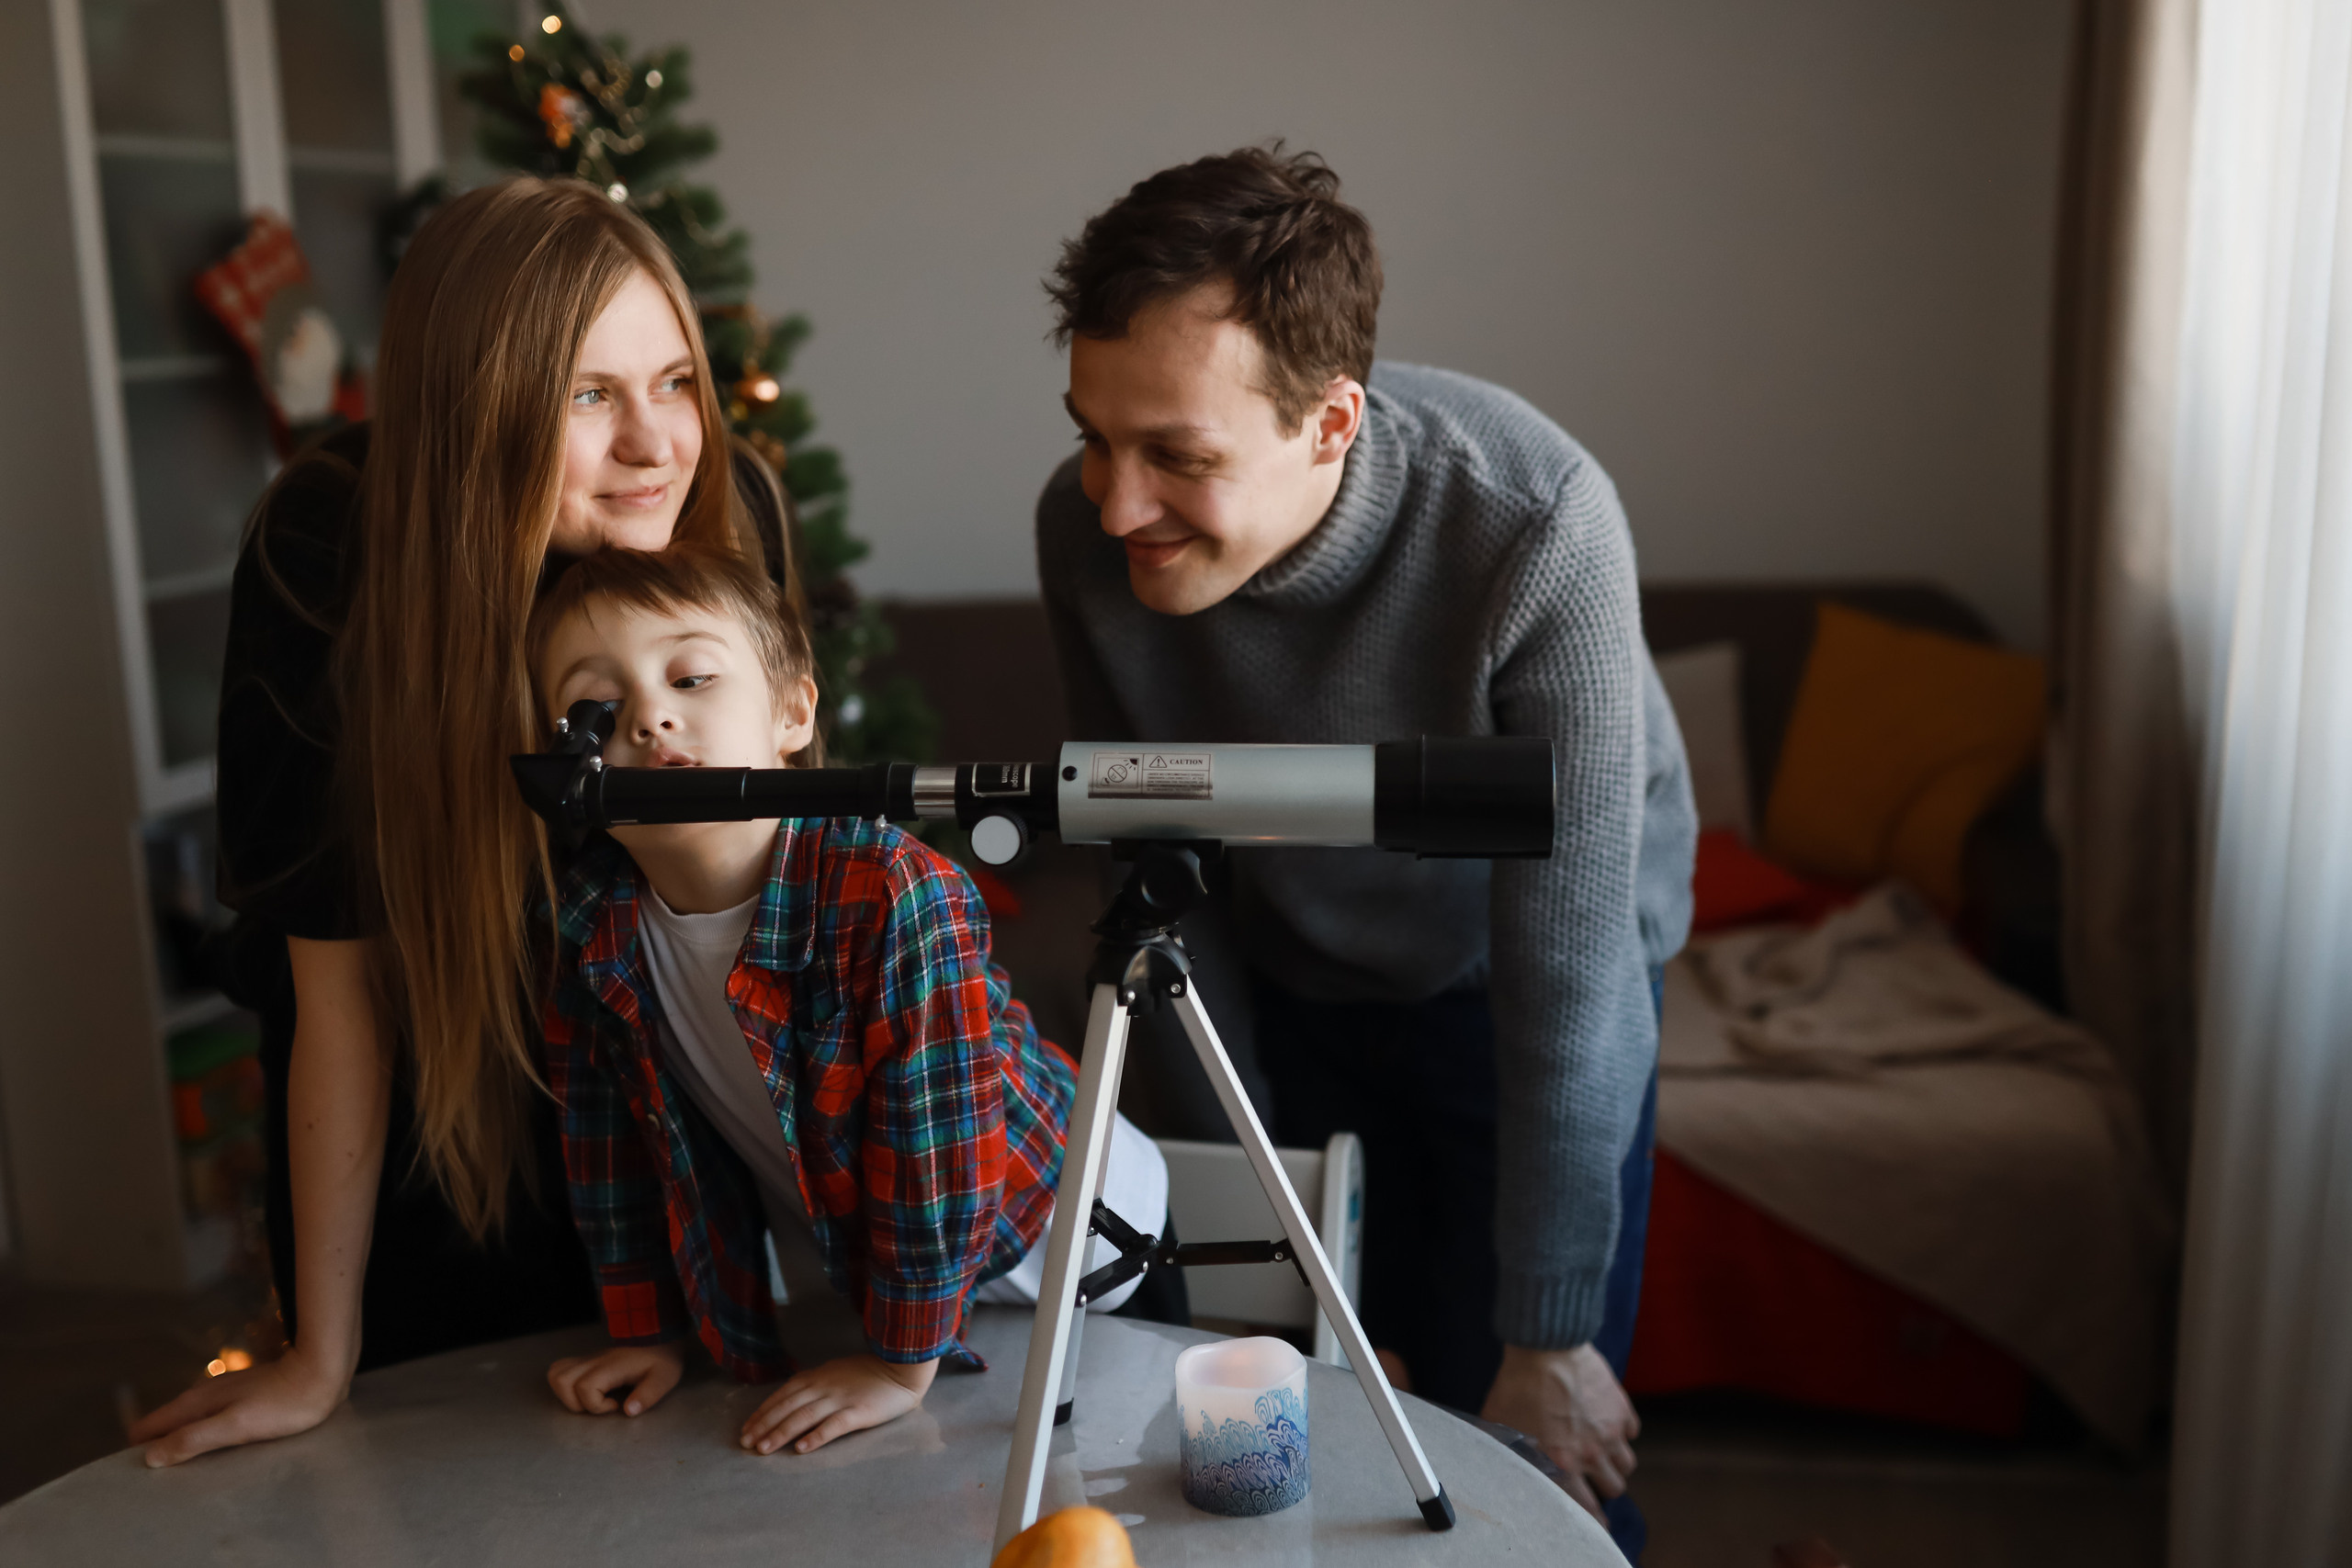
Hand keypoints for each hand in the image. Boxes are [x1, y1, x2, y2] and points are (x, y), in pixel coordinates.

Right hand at [130, 1346, 349, 1467]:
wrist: (322, 1373)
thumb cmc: (282, 1404)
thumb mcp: (235, 1426)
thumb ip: (193, 1439)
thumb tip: (149, 1457)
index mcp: (194, 1403)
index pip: (147, 1427)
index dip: (139, 1451)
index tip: (140, 1477)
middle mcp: (202, 1396)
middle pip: (165, 1426)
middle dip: (158, 1449)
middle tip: (164, 1481)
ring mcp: (223, 1395)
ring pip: (187, 1422)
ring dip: (181, 1443)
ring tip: (184, 1472)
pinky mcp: (243, 1399)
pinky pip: (210, 1420)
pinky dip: (204, 1436)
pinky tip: (215, 1450)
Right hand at [547, 1342, 685, 1416]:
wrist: (660, 1336)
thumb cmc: (662, 1359)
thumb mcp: (664, 1378)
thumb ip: (648, 1395)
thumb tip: (628, 1411)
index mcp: (612, 1365)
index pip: (585, 1386)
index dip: (596, 1405)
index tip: (616, 1405)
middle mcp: (594, 1360)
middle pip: (561, 1379)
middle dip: (575, 1403)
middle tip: (599, 1404)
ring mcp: (587, 1358)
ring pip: (556, 1373)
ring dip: (566, 1394)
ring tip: (590, 1399)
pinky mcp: (586, 1360)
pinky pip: (561, 1369)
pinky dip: (565, 1385)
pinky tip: (587, 1391)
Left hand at [740, 1353, 938, 1454]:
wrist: (903, 1367)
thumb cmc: (870, 1371)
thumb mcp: (836, 1370)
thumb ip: (816, 1383)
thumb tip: (793, 1397)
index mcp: (817, 1376)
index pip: (782, 1395)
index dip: (762, 1412)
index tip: (746, 1429)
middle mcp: (824, 1386)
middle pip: (787, 1407)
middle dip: (763, 1425)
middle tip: (746, 1443)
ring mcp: (840, 1399)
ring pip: (803, 1417)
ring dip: (780, 1433)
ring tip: (763, 1449)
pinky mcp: (858, 1412)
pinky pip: (833, 1425)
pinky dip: (815, 1437)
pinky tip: (801, 1449)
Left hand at [1480, 1342, 1638, 1519]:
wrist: (1545, 1347)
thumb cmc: (1518, 1385)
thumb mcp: (1502, 1424)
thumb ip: (1509, 1450)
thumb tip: (1502, 1463)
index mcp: (1561, 1463)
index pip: (1586, 1507)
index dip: (1593, 1520)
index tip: (1597, 1524)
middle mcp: (1591, 1453)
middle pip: (1615, 1488)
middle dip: (1605, 1486)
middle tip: (1594, 1477)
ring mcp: (1610, 1430)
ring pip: (1627, 1464)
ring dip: (1616, 1461)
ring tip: (1603, 1452)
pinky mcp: (1621, 1408)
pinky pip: (1631, 1431)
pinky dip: (1622, 1431)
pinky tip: (1607, 1423)